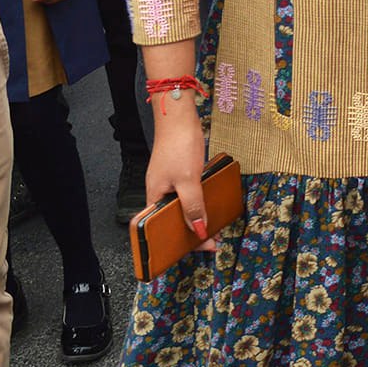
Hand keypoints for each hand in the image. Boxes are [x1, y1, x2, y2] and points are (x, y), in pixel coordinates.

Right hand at [143, 104, 218, 250]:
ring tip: (212, 226)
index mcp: (154, 197)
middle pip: (172, 221)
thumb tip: (199, 230)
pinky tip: (209, 206)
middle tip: (211, 240)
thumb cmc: (178, 146)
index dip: (176, 242)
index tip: (197, 249)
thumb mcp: (188, 181)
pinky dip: (197, 203)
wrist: (179, 117)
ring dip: (196, 218)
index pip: (160, 229)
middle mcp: (159, 193)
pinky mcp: (179, 175)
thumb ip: (193, 206)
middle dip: (191, 232)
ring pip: (181, 209)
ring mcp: (169, 183)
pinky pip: (187, 196)